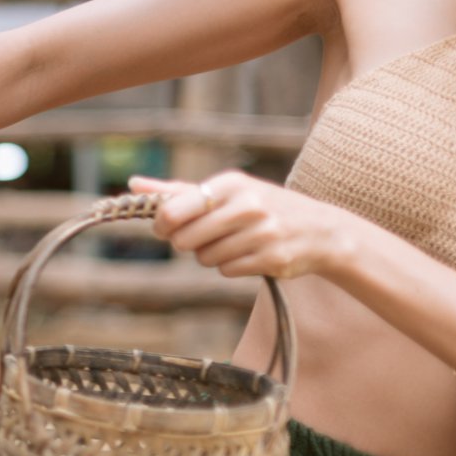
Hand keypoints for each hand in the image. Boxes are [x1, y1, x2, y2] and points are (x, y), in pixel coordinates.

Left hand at [128, 171, 353, 279]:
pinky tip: (249, 254)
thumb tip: (134, 184)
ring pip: (205, 257)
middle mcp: (247, 205)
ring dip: (212, 255)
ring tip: (234, 242)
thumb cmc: (261, 206)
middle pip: (185, 240)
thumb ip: (178, 190)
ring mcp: (261, 233)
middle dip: (188, 242)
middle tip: (206, 236)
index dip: (163, 225)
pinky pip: (226, 271)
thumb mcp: (226, 190)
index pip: (173, 211)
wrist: (321, 230)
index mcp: (231, 184)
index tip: (168, 227)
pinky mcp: (271, 259)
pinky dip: (231, 266)